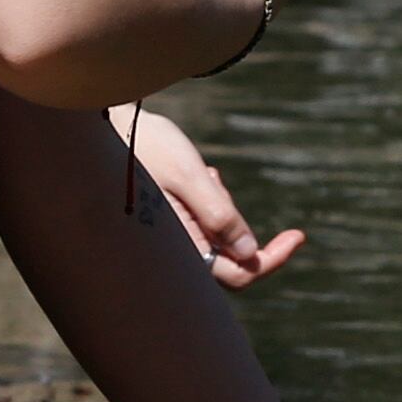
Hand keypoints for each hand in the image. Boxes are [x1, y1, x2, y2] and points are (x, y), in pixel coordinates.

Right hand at [111, 105, 303, 288]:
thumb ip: (219, 215)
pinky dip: (208, 199)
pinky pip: (202, 221)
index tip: (298, 235)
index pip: (238, 275)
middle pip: (229, 257)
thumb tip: (249, 253)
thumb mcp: (189, 175)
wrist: (103, 126)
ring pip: (217, 235)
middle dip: (236, 223)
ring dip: (220, 205)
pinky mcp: (166, 222)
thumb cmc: (143, 146)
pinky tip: (194, 173)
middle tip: (214, 179)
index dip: (271, 260)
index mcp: (179, 248)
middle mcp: (172, 251)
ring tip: (199, 171)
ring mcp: (169, 238)